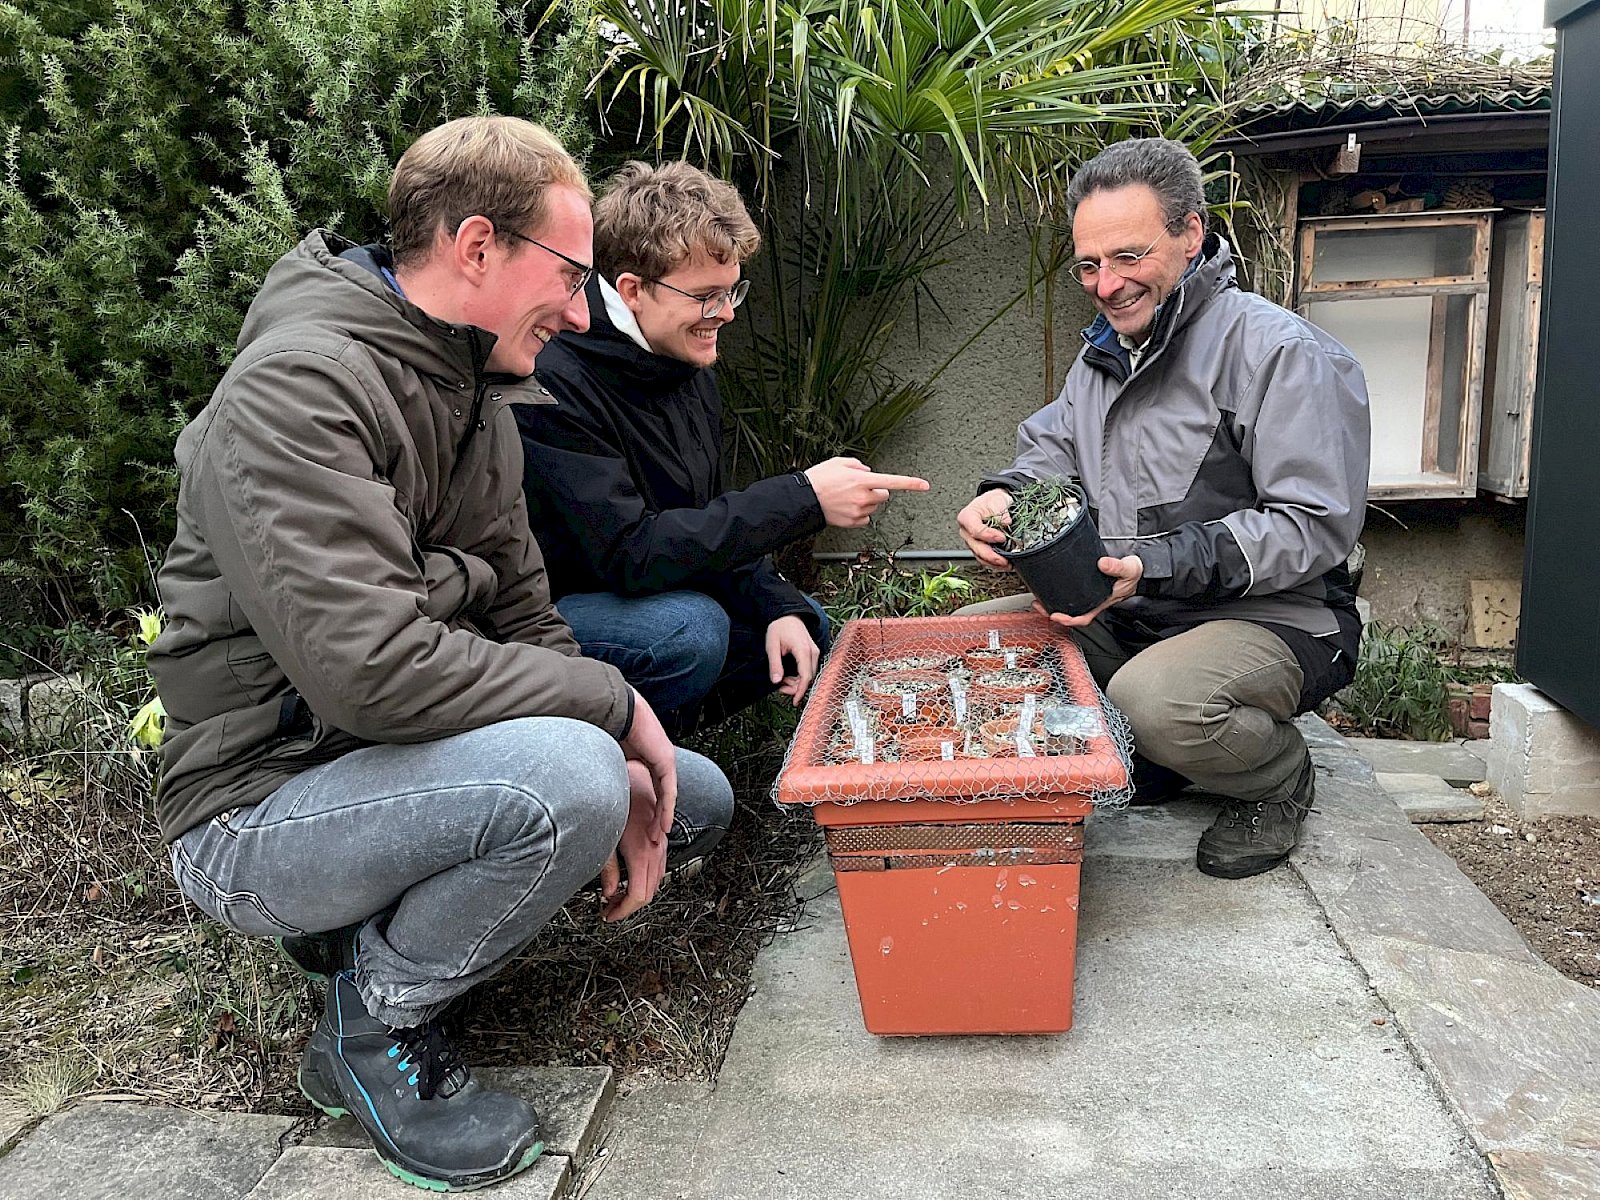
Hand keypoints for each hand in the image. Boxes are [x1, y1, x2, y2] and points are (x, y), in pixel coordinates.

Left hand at [601, 760, 668, 921]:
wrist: (632, 776)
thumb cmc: (617, 800)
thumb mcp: (604, 838)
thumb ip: (608, 868)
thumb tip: (609, 892)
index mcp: (641, 852)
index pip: (639, 895)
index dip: (623, 911)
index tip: (608, 915)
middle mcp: (655, 850)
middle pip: (649, 893)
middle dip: (628, 906)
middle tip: (608, 910)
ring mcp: (660, 844)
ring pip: (656, 882)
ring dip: (637, 894)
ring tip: (616, 897)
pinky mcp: (660, 840)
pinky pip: (659, 868)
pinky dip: (645, 880)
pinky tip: (630, 879)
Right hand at [619, 688, 676, 840]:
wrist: (615, 710)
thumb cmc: (607, 727)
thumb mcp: (610, 758)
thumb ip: (610, 772)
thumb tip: (595, 786)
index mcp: (645, 756)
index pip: (650, 787)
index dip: (647, 807)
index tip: (641, 825)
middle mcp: (658, 757)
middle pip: (661, 793)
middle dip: (656, 817)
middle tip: (651, 837)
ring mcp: (665, 759)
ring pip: (667, 795)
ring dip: (662, 818)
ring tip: (657, 836)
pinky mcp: (666, 761)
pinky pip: (668, 791)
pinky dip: (666, 809)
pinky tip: (663, 824)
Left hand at [766, 614, 819, 705]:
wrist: (788, 615)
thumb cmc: (780, 627)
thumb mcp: (772, 645)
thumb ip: (775, 664)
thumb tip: (776, 681)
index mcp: (803, 650)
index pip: (806, 676)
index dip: (800, 691)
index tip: (794, 701)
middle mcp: (813, 652)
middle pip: (809, 678)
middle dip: (795, 687)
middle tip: (780, 688)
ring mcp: (814, 653)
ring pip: (809, 675)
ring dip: (797, 682)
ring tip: (782, 680)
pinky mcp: (813, 653)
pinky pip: (809, 669)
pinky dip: (800, 676)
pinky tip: (789, 676)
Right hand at [804, 457, 929, 527]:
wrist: (804, 499)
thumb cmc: (819, 479)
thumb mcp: (839, 462)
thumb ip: (858, 464)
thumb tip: (868, 471)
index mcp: (862, 480)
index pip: (893, 481)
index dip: (911, 483)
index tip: (925, 485)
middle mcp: (863, 497)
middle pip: (884, 495)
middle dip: (876, 491)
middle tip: (859, 489)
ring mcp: (859, 511)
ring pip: (873, 507)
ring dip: (866, 502)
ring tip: (846, 498)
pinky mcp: (853, 522)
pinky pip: (865, 519)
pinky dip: (859, 514)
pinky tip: (846, 508)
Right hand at [956, 488, 1015, 569]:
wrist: (995, 505)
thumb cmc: (993, 502)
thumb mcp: (997, 501)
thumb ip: (1001, 513)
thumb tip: (1006, 523)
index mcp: (966, 517)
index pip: (975, 530)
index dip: (988, 536)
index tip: (1002, 537)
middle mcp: (966, 532)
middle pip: (976, 547)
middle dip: (991, 556)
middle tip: (1003, 559)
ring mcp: (972, 542)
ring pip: (979, 556)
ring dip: (993, 563)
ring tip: (1006, 564)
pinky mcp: (979, 548)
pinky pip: (984, 559)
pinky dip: (994, 564)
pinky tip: (1004, 564)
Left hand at [1031, 555, 1142, 627]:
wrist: (1138, 569)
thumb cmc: (1133, 574)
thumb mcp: (1128, 570)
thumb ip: (1117, 567)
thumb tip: (1102, 563)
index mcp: (1101, 602)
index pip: (1083, 618)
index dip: (1068, 620)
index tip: (1055, 616)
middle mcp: (1093, 601)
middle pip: (1071, 614)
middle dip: (1052, 613)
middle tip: (1038, 606)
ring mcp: (1089, 596)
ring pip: (1068, 606)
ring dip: (1052, 604)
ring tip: (1038, 599)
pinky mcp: (1086, 587)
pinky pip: (1070, 595)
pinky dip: (1058, 594)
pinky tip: (1049, 588)